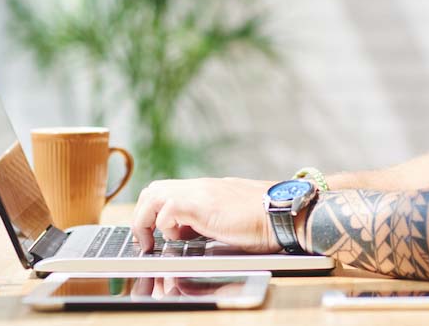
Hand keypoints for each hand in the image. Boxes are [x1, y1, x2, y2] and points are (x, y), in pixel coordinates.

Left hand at [130, 177, 278, 253]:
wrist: (285, 212)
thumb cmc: (267, 219)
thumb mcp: (231, 217)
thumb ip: (211, 218)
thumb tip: (193, 229)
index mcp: (208, 189)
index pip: (168, 190)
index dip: (154, 211)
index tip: (154, 234)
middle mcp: (201, 187)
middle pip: (155, 189)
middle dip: (143, 215)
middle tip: (147, 239)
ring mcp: (202, 193)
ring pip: (155, 194)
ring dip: (147, 219)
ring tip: (152, 242)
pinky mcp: (204, 206)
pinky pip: (169, 208)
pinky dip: (164, 224)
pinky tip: (176, 238)